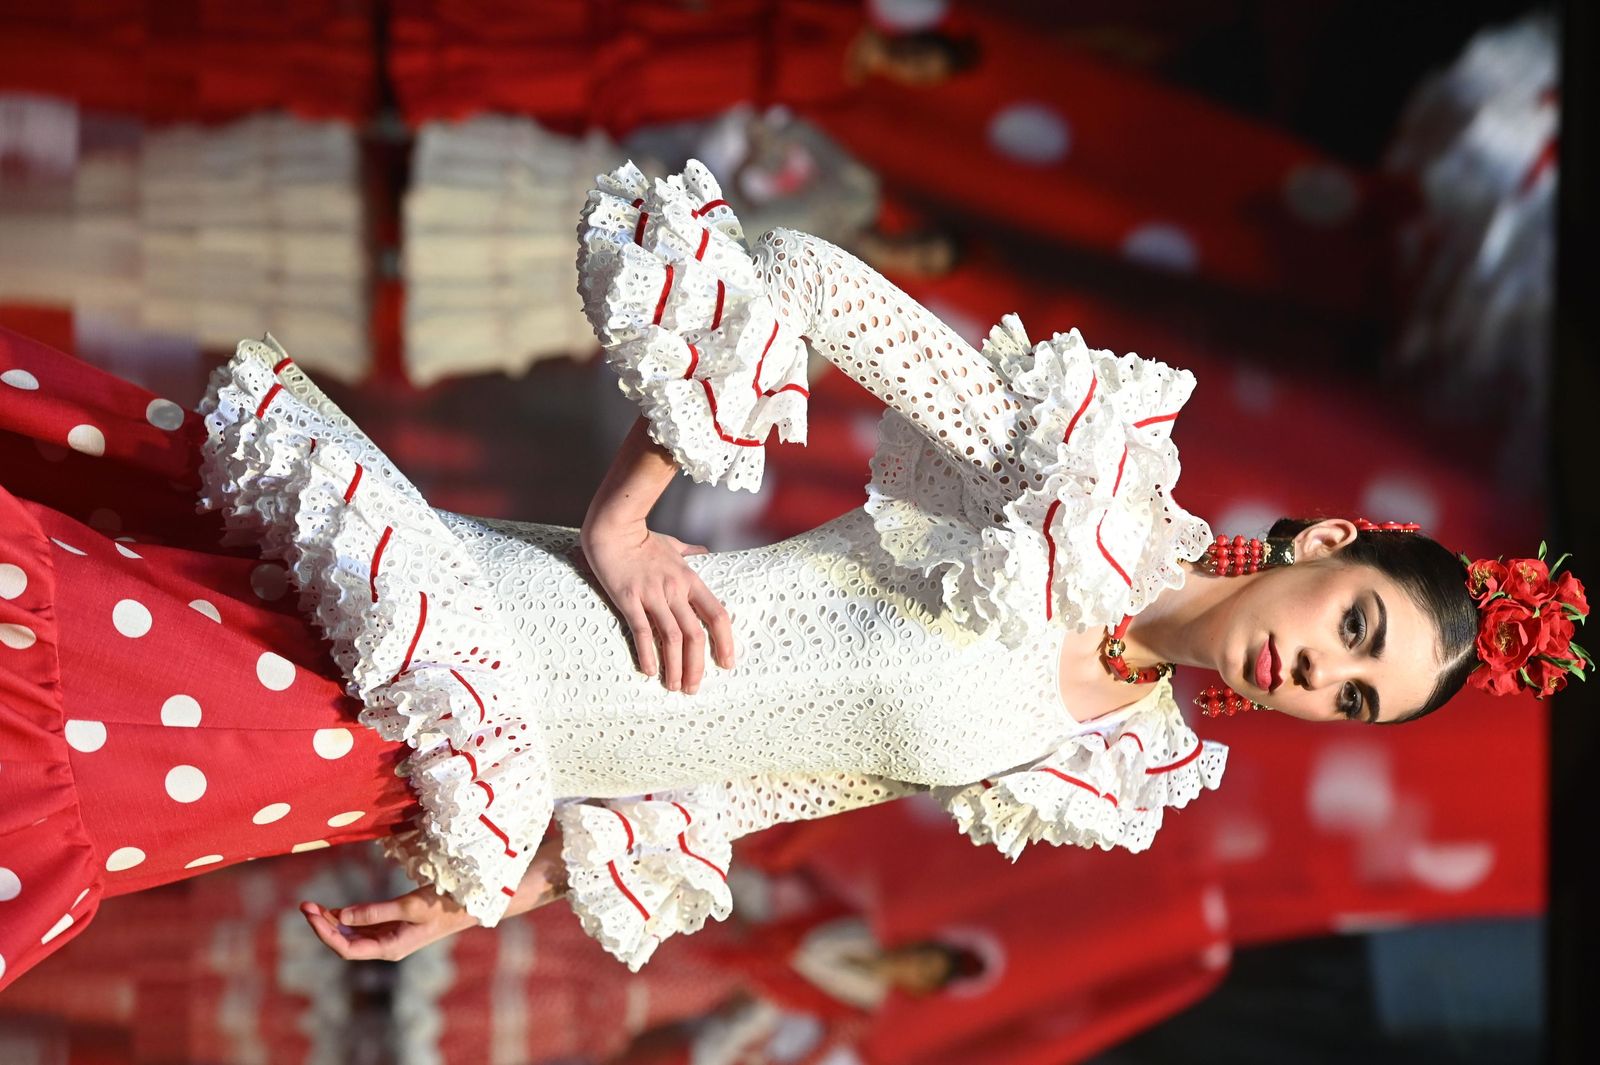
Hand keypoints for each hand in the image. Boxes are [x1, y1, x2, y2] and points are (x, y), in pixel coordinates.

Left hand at [299, 886, 477, 961]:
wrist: (470, 905)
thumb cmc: (443, 905)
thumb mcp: (410, 906)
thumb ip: (375, 912)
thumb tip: (342, 916)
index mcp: (389, 949)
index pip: (346, 948)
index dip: (325, 933)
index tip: (311, 913)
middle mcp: (386, 947)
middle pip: (345, 943)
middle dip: (323, 925)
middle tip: (305, 904)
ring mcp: (390, 938)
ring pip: (352, 935)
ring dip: (333, 921)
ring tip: (313, 905)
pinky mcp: (394, 927)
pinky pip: (363, 927)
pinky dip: (348, 918)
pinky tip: (335, 909)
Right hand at [581, 516, 733, 692]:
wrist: (613, 528)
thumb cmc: (643, 539)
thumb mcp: (673, 545)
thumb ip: (690, 552)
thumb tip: (704, 552)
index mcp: (690, 580)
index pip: (717, 615)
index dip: (724, 642)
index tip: (726, 664)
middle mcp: (675, 590)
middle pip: (695, 634)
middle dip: (697, 666)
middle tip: (693, 689)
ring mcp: (652, 595)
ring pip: (671, 637)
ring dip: (675, 666)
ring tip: (674, 687)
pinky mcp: (628, 598)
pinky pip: (642, 630)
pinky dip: (647, 653)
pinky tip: (649, 671)